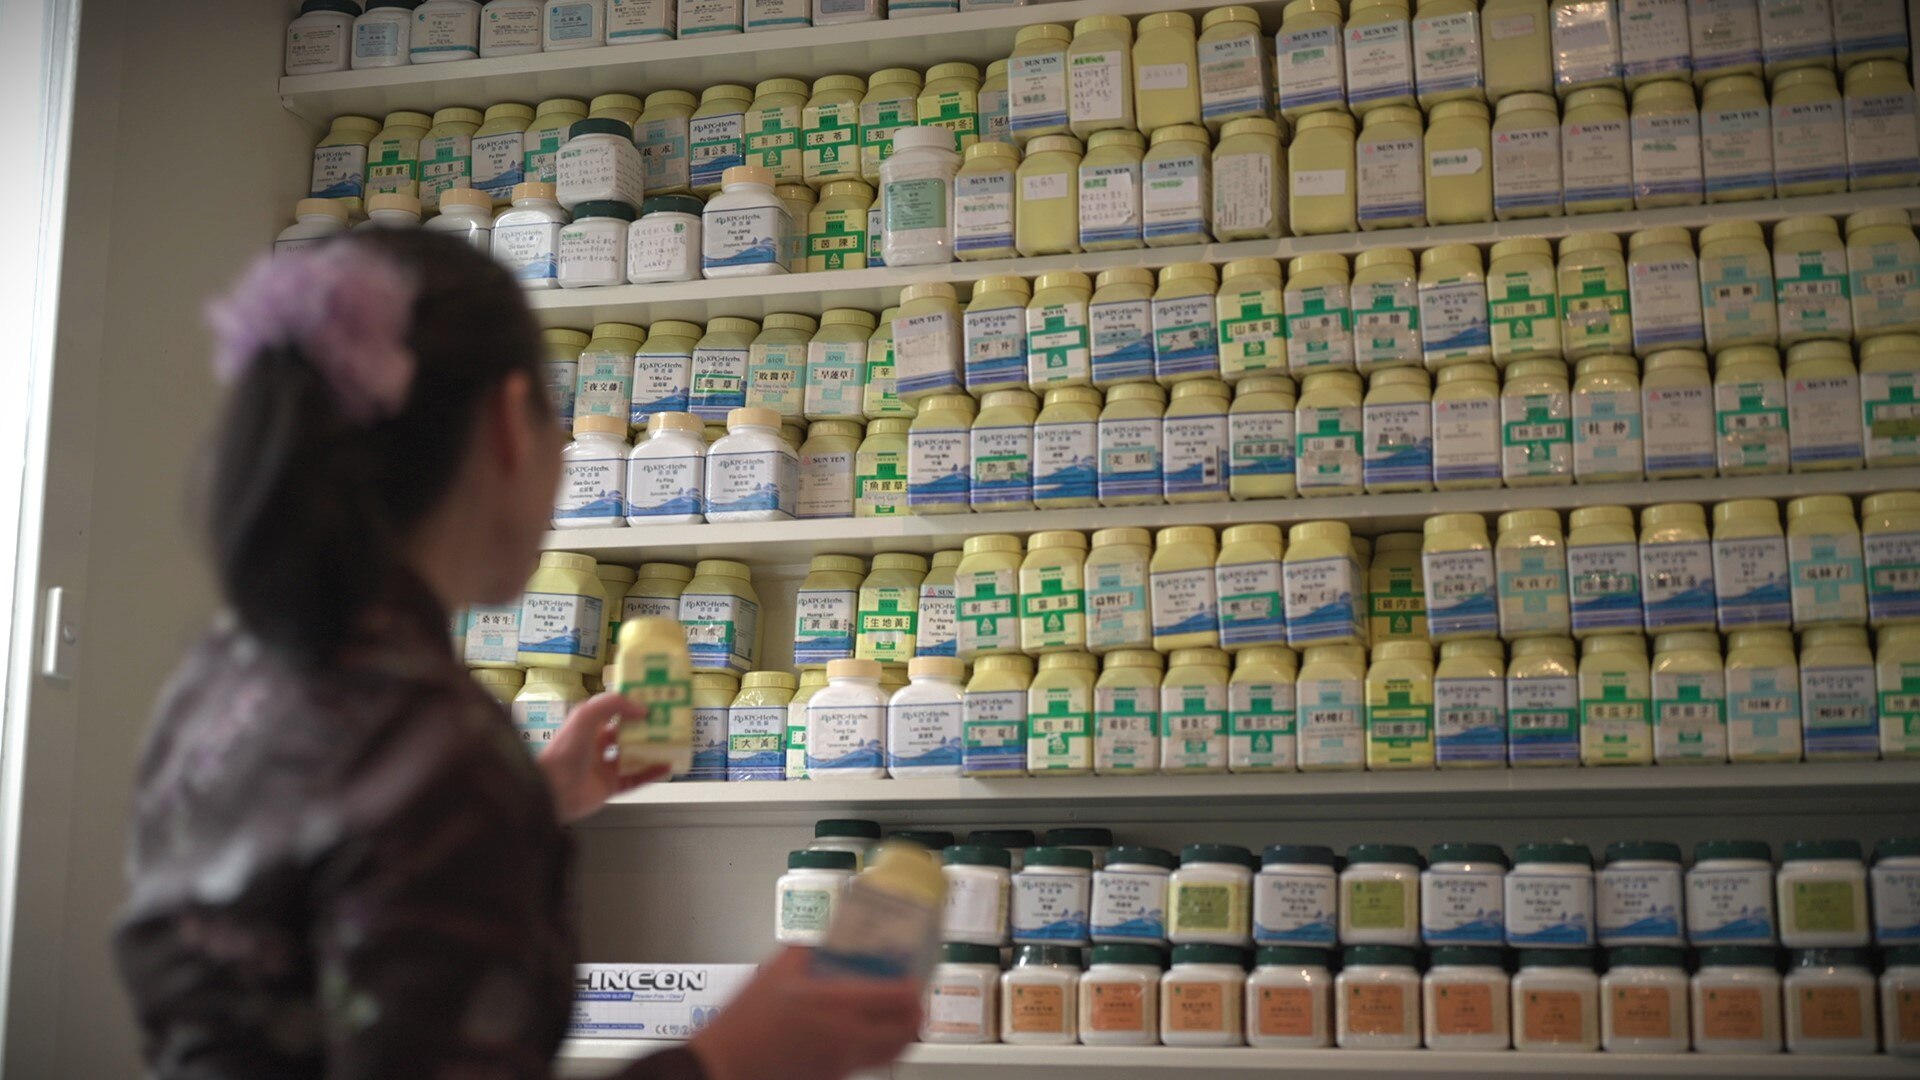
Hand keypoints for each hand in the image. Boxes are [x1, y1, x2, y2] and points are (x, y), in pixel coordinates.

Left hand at [535, 692, 668, 823]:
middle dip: (643, 728)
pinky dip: (651, 774)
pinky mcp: (610, 788)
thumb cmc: (565, 751)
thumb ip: (612, 704)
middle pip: (624, 735)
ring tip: (668, 742)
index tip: (649, 701)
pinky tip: (665, 766)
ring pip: (632, 757)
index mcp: (587, 728)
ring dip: (650, 750)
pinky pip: (635, 779)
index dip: (629, 706)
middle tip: (664, 721)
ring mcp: (603, 768)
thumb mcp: (585, 716)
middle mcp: (595, 747)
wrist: (554, 791)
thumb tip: (640, 708)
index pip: (611, 713)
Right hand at [687, 948, 921, 1079]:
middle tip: (912, 999)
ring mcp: (843, 1061)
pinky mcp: (833, 1077)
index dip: (912, 988)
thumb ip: (806, 950)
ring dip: (901, 1033)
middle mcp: (848, 1035)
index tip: (914, 978)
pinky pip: (867, 1061)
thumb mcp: (776, 972)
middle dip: (915, 1013)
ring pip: (891, 1051)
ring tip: (896, 1017)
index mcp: (836, 1004)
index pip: (894, 998)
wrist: (729, 1064)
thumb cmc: (747, 1019)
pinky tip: (864, 1032)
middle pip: (904, 1029)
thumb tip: (825, 937)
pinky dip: (877, 1047)